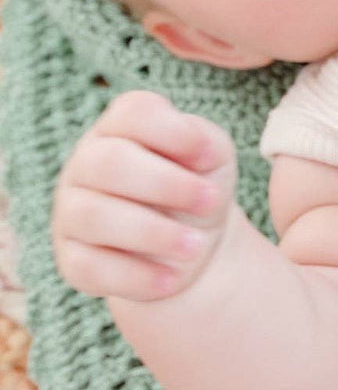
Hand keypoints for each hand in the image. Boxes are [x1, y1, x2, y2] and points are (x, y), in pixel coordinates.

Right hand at [52, 90, 235, 301]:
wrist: (193, 243)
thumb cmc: (200, 186)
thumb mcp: (214, 157)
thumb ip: (205, 142)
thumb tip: (199, 145)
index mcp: (123, 125)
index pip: (134, 112)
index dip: (176, 133)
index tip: (212, 158)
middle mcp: (87, 161)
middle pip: (109, 162)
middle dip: (167, 184)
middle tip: (211, 202)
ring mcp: (71, 210)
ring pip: (93, 215)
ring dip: (153, 232)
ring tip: (196, 246)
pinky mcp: (71, 259)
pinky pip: (90, 267)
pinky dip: (137, 275)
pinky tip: (173, 278)